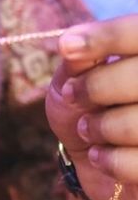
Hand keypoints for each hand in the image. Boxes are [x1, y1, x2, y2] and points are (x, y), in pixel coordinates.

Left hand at [46, 17, 137, 199]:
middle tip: (73, 95)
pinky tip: (99, 155)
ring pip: (137, 124)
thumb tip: (73, 45)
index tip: (68, 46)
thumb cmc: (90, 109)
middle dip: (98, 87)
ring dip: (101, 127)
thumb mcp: (74, 80)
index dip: (108, 36)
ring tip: (87, 129)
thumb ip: (77, 62)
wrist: (99, 163)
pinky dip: (109, 160)